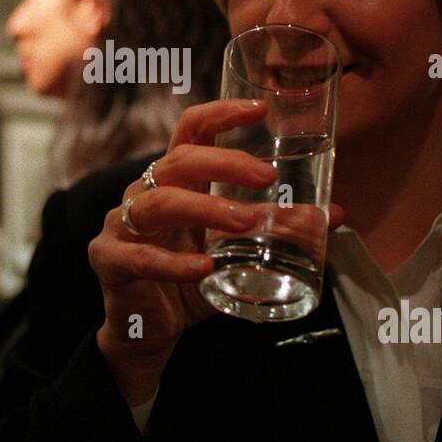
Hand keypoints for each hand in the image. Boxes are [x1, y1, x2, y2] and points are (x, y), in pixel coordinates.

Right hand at [88, 99, 344, 404]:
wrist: (146, 332)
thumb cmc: (189, 282)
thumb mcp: (236, 254)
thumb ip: (276, 233)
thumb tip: (330, 215)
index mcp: (174, 181)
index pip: (191, 131)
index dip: (220, 114)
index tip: (259, 109)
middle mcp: (144, 193)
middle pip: (178, 161)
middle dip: (223, 162)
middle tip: (267, 177)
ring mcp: (122, 225)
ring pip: (159, 202)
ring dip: (206, 208)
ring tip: (247, 221)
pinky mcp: (110, 261)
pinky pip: (141, 257)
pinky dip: (175, 262)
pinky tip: (204, 267)